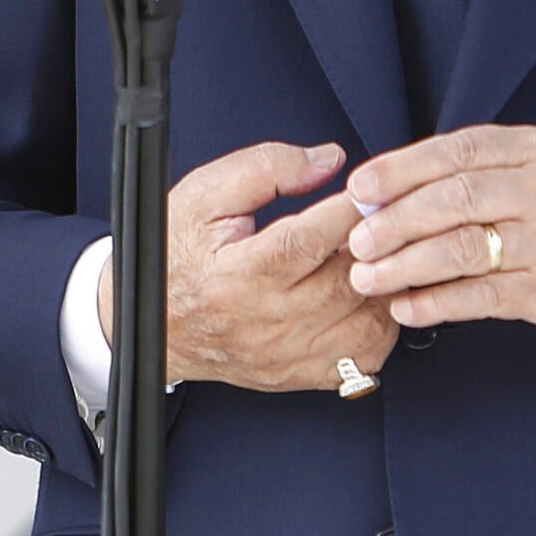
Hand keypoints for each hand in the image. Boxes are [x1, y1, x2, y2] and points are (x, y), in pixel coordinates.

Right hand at [99, 140, 397, 392]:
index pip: (308, 240)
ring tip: (384, 254)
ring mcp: (285, 354)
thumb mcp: (205, 193)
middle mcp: (265, 321)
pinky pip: (364, 357)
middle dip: (377, 244)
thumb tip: (328, 160)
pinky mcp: (298, 374)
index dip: (348, 209)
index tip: (370, 188)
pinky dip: (381, 324)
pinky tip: (373, 294)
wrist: (147, 322)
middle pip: (346, 282)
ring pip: (366, 322)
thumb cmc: (176, 253)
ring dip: (386, 284)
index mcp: (238, 275)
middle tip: (388, 217)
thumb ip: (268, 167)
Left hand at [345, 124, 535, 349]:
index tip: (360, 189)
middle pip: (457, 197)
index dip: (403, 168)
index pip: (459, 151)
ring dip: (406, 264)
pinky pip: (480, 295)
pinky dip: (436, 302)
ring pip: (464, 248)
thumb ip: (478, 174)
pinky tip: (405, 307)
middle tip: (357, 239)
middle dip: (398, 219)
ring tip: (367, 277)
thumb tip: (390, 191)